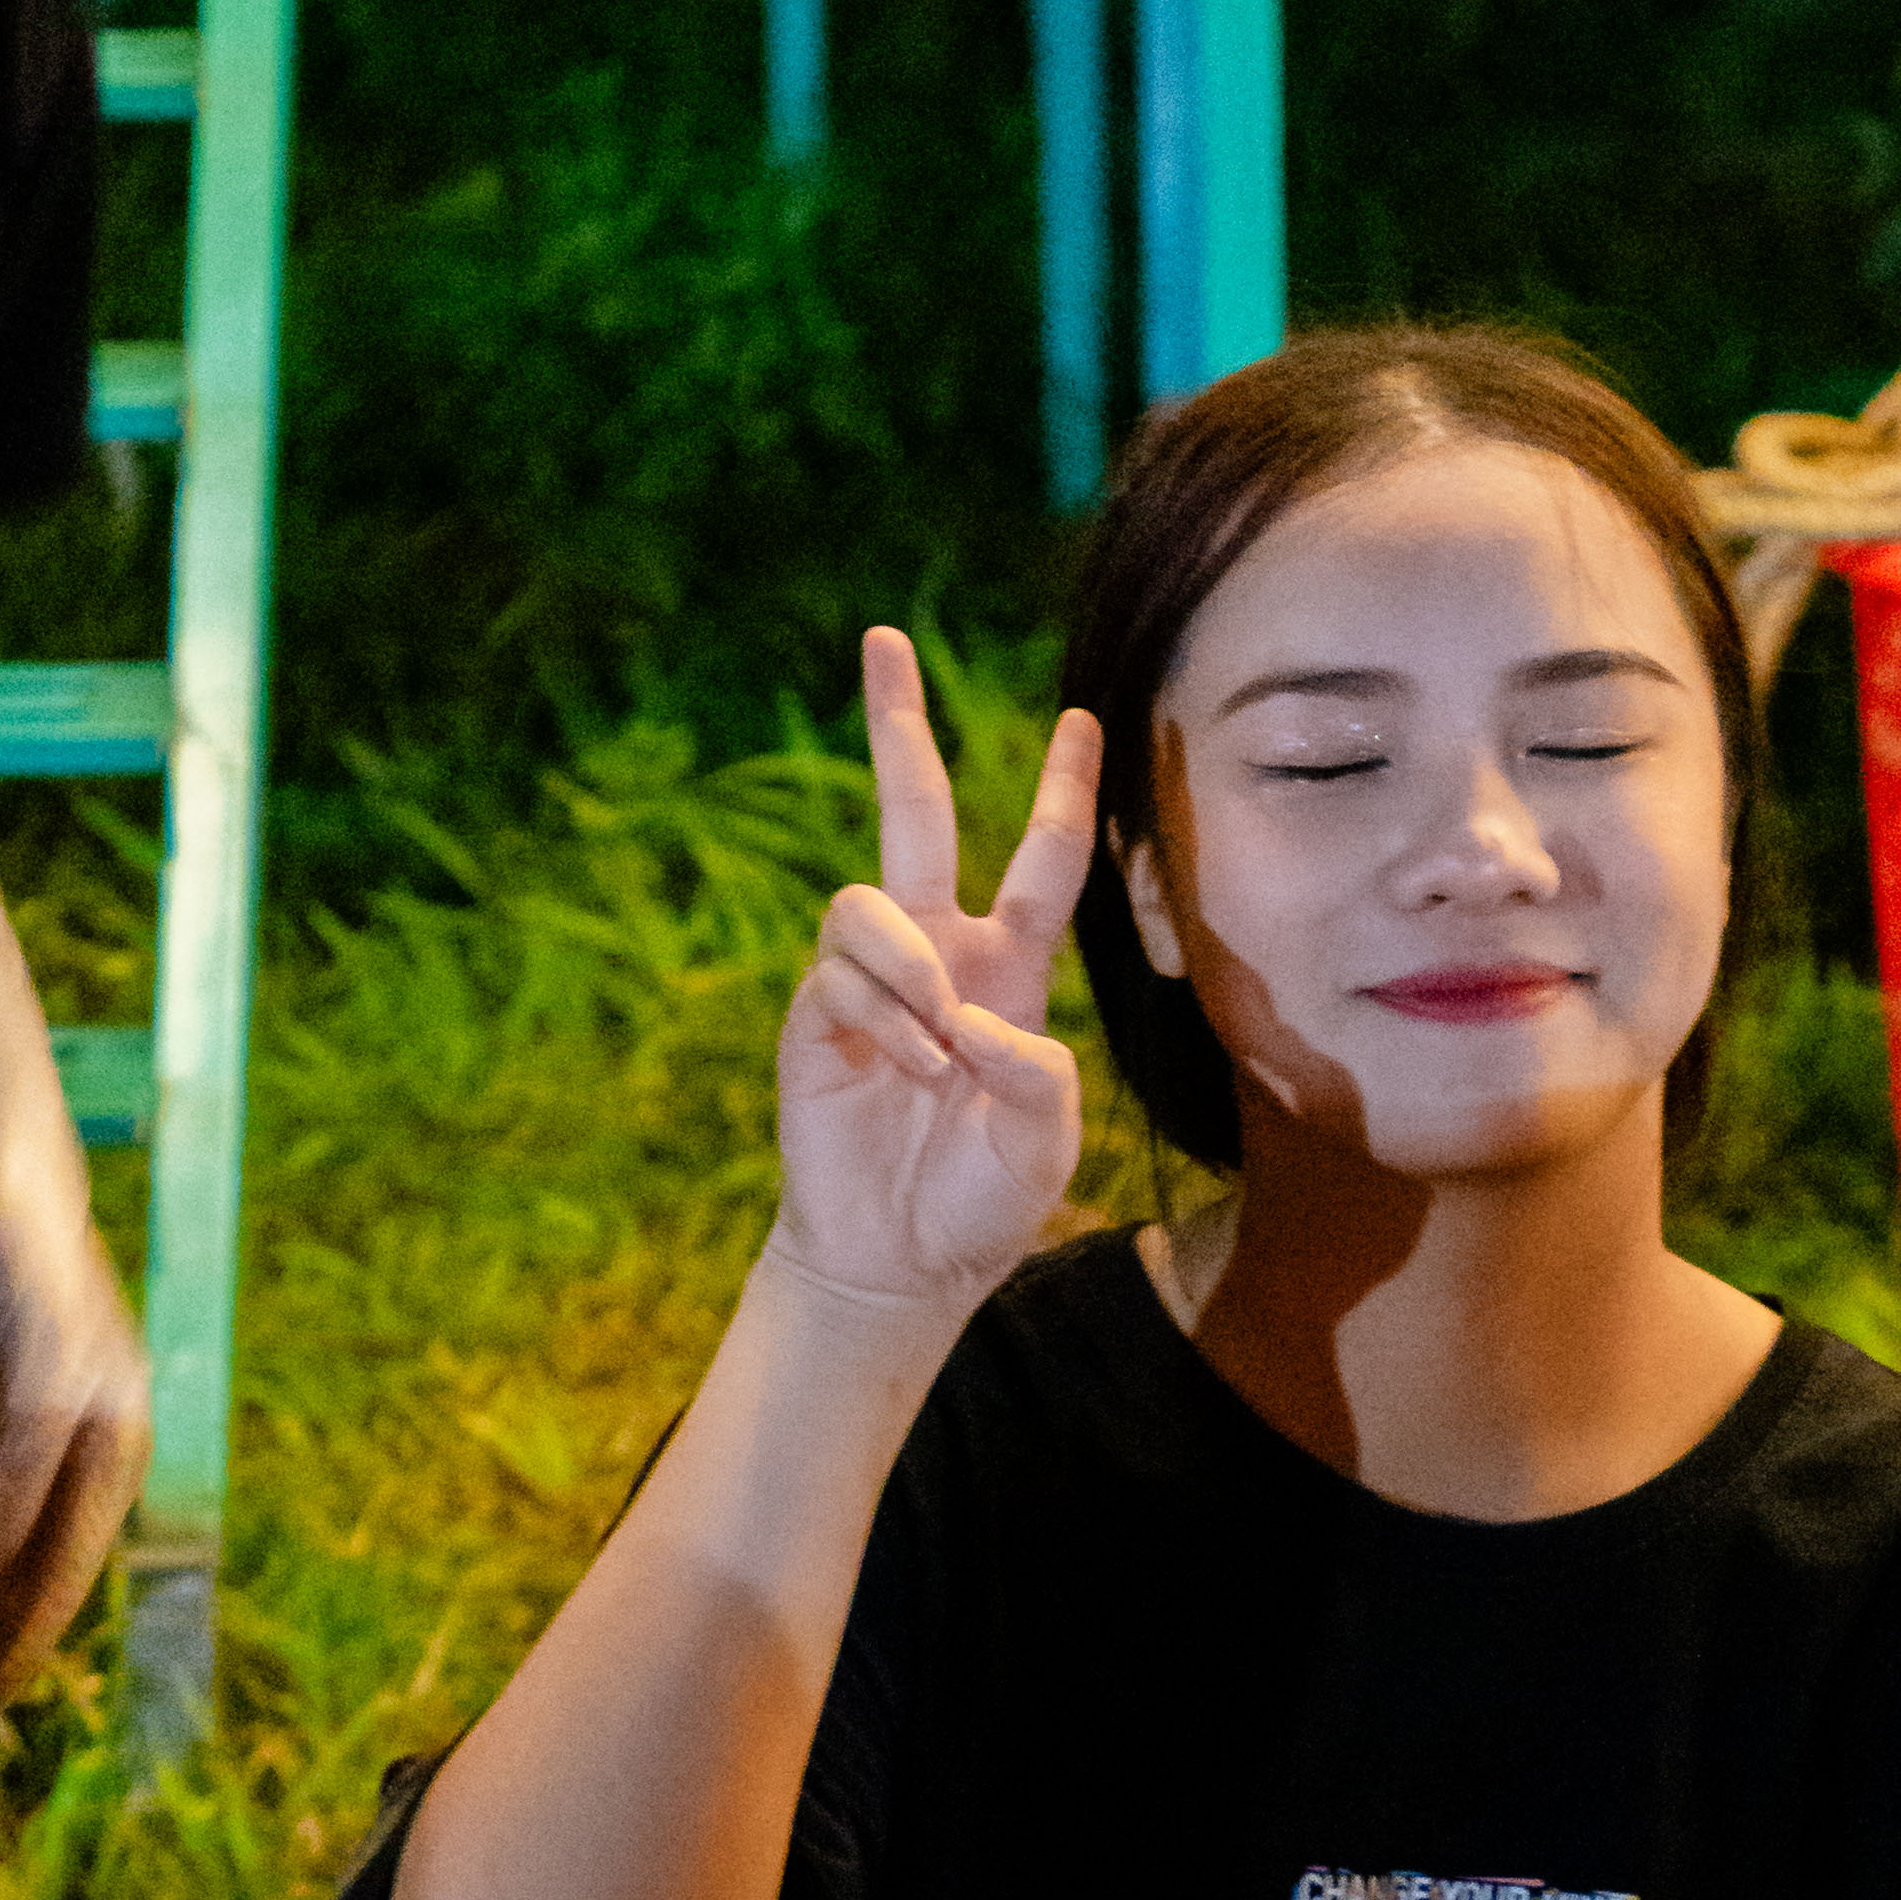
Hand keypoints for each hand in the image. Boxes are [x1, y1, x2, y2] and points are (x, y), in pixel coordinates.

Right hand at [771, 638, 1093, 1311]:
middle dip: (896, 730)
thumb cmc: (985, 1198)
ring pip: (869, 902)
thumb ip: (1040, 1072)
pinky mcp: (817, 1016)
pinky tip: (910, 1077)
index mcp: (1009, 969)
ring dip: (910, 973)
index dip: (1062, 793)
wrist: (903, 1258)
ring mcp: (871, 982)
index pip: (1041, 862)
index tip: (1082, 719)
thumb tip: (971, 1016)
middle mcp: (937, 955)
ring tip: (937, 1054)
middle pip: (911, 815)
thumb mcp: (1048, 1138)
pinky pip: (843, 977)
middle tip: (883, 642)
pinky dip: (888, 1023)